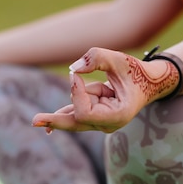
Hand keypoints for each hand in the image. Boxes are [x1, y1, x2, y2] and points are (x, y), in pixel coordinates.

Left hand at [32, 47, 177, 132]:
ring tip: (38, 120)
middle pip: (76, 123)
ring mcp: (101, 124)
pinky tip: (45, 125)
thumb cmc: (135, 71)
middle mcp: (109, 124)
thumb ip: (96, 58)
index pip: (85, 112)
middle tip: (34, 121)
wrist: (148, 83)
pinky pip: (74, 114)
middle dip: (55, 121)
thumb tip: (73, 69)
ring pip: (73, 115)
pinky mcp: (95, 118)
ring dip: (68, 104)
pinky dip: (62, 113)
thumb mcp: (118, 59)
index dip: (77, 93)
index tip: (76, 75)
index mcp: (118, 115)